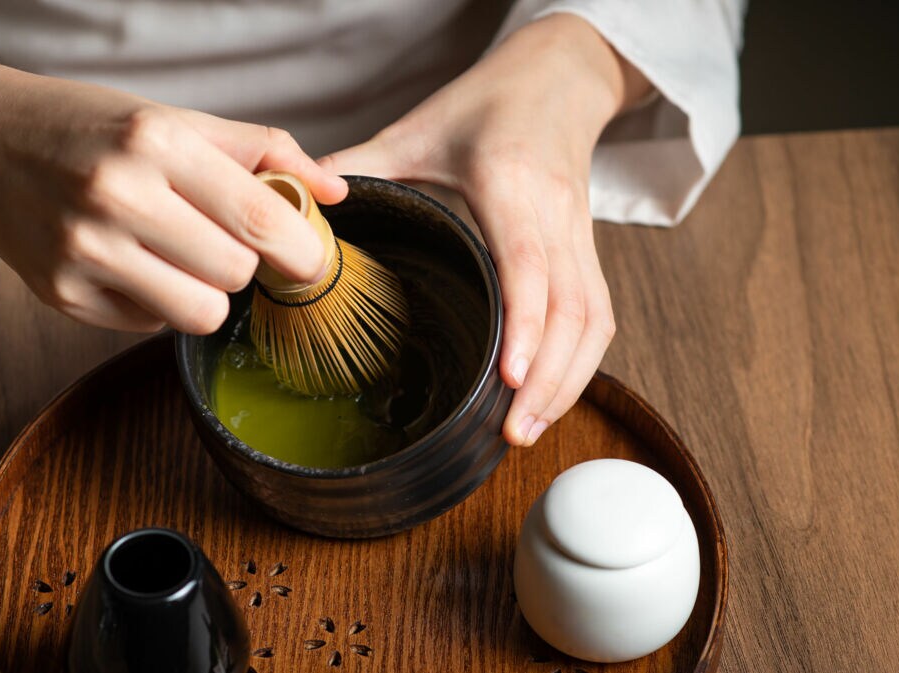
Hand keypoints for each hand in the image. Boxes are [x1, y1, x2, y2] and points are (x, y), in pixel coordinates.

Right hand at [0, 59, 346, 333]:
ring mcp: (84, 253)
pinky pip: (152, 326)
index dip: (299, 249)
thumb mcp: (174, 119)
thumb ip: (261, 151)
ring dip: (207, 293)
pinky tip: (132, 265)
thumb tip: (334, 192)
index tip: (311, 259)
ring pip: (201, 314)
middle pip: (236, 273)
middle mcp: (117, 198)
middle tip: (222, 241)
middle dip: (244, 264)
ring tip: (182, 258)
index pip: (257, 216)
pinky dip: (157, 303)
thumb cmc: (86, 127)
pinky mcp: (62, 296)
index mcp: (155, 144)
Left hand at [322, 14, 648, 445]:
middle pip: (573, 308)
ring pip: (595, 320)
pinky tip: (551, 396)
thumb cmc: (487, 102)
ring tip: (529, 430)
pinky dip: (580, 363)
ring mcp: (580, 234)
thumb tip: (300, 211)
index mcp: (509, 180)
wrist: (559, 76)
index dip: (524, 324)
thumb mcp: (415, 127)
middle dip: (550, 379)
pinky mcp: (590, 250)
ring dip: (570, 381)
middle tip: (513, 433)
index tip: (509, 379)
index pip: (528, 262)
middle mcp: (554, 213)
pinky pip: (598, 315)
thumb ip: (358, 167)